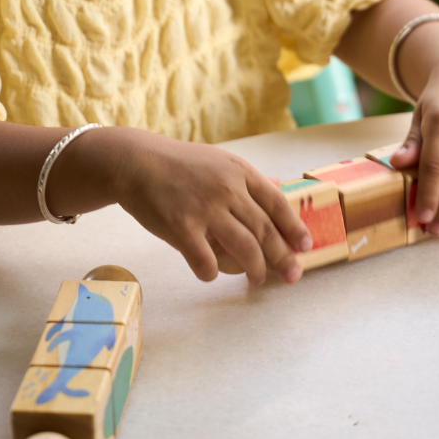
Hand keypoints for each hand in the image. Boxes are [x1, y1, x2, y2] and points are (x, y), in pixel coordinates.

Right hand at [105, 129, 312, 284]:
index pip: (277, 203)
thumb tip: (277, 184)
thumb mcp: (217, 160)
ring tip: (257, 278)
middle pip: (265, 230)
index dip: (294, 228)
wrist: (133, 162)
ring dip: (255, 269)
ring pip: (244, 249)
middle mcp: (227, 189)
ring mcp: (205, 209)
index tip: (305, 246)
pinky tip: (209, 272)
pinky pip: (206, 262)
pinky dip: (211, 273)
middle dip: (282, 257)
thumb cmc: (176, 164)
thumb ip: (245, 177)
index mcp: (238, 171)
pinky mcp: (181, 228)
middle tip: (292, 275)